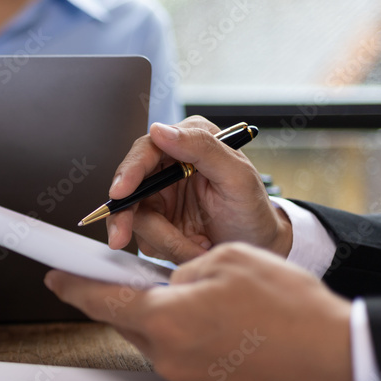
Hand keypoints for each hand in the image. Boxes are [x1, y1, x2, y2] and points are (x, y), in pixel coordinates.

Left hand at [44, 243, 355, 380]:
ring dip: (171, 321)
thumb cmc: (290, 307)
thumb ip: (180, 270)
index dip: (74, 287)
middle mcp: (169, 356)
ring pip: (158, 341)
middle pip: (130, 322)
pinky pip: (183, 360)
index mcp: (167, 318)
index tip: (54, 278)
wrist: (338, 358)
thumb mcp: (228, 259)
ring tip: (212, 306)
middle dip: (136, 300)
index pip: (103, 300)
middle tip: (150, 281)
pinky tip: (224, 330)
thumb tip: (165, 286)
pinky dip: (193, 342)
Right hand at [106, 116, 292, 263]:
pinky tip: (194, 248)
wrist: (259, 247)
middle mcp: (168, 167)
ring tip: (197, 247)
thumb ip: (202, 148)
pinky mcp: (157, 224)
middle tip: (121, 236)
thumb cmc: (253, 210)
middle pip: (130, 186)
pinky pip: (145, 238)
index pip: (146, 151)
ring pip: (135, 217)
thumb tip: (160, 130)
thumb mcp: (237, 176)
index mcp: (188, 143)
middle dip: (125, 214)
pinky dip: (167, 249)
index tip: (121, 192)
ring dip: (162, 239)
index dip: (129, 172)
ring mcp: (160, 198)